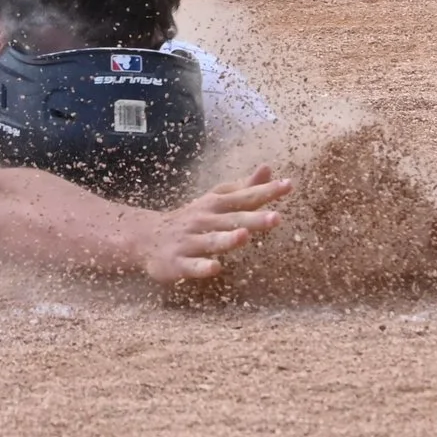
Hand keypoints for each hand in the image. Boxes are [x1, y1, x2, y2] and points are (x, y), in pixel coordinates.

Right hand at [138, 164, 291, 283]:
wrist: (146, 236)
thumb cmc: (192, 219)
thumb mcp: (217, 200)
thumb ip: (244, 187)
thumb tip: (268, 168)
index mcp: (216, 206)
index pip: (245, 197)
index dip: (266, 192)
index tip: (289, 185)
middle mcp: (204, 221)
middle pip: (232, 219)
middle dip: (253, 218)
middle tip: (277, 217)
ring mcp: (190, 242)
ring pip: (210, 240)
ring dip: (227, 239)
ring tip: (245, 236)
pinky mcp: (177, 262)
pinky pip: (191, 265)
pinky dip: (202, 266)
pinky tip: (215, 267)